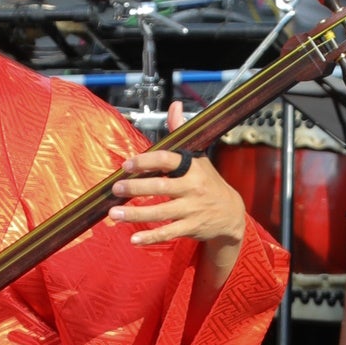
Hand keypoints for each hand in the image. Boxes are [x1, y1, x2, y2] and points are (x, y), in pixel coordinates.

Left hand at [111, 107, 246, 250]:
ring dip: (135, 214)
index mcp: (192, 168)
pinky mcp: (191, 228)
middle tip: (115, 189)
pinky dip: (150, 237)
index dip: (145, 161)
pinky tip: (134, 239)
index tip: (126, 165)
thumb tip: (174, 105)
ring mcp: (192, 210)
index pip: (167, 160)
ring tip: (114, 214)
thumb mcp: (198, 157)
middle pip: (160, 187)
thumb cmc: (208, 182)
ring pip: (160, 213)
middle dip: (135, 189)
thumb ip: (181, 132)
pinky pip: (168, 233)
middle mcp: (193, 188)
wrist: (231, 213)